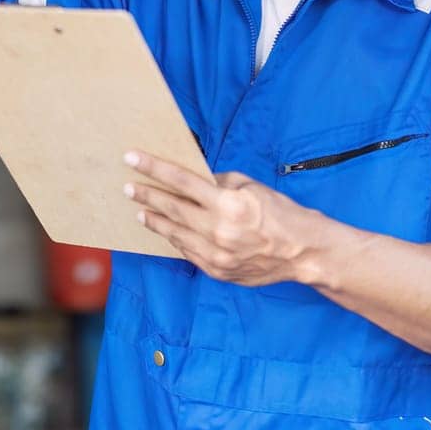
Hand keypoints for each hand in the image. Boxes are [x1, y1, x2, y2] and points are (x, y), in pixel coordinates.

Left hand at [124, 150, 329, 285]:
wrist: (301, 252)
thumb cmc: (279, 212)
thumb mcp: (250, 186)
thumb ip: (218, 182)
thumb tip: (193, 181)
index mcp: (228, 204)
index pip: (182, 181)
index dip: (154, 168)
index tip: (132, 158)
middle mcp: (218, 231)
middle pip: (172, 208)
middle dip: (147, 195)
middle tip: (129, 188)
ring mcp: (216, 255)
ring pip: (175, 234)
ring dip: (156, 220)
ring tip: (141, 211)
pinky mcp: (217, 271)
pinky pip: (188, 252)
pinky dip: (175, 239)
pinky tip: (167, 230)